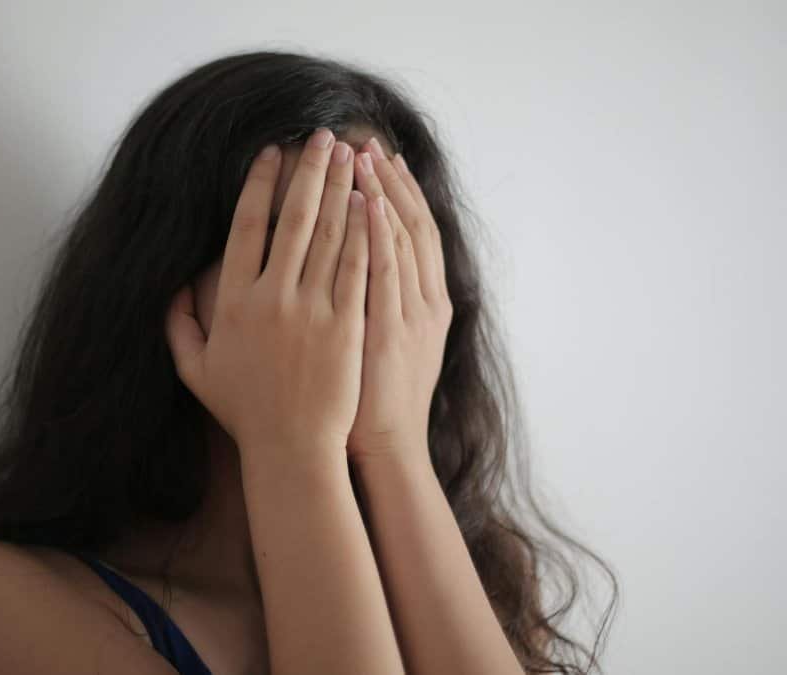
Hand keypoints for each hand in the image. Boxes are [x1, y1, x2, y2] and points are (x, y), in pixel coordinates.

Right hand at [165, 129, 370, 464]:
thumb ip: (177, 324)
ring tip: (350, 154)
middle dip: (309, 170)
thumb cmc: (244, 410)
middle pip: (293, 218)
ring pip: (327, 235)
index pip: (246, 226)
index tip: (271, 153)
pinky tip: (370, 202)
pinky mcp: (347, 325)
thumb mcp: (194, 369)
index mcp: (233, 301)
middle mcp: (271, 298)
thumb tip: (171, 285)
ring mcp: (311, 310)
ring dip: (340, 189)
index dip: (259, 184)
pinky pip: (355, 267)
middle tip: (323, 135)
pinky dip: (363, 231)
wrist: (292, 448)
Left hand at [347, 137, 452, 463]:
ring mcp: (408, 313)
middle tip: (366, 140)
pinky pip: (385, 271)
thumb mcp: (391, 345)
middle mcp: (424, 299)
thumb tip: (360, 266)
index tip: (380, 157)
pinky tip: (365, 200)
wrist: (383, 446)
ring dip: (381, 193)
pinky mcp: (387, 329)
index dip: (398, 192)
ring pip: (400, 239)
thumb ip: (379, 303)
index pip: (414, 231)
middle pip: (409, 224)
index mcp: (426, 301)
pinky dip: (378, 233)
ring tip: (362, 154)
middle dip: (387, 180)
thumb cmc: (372, 399)